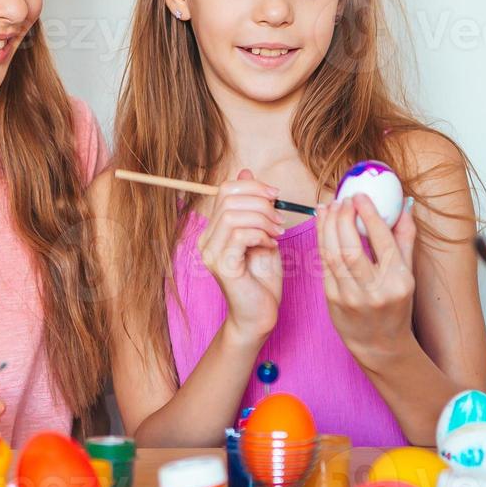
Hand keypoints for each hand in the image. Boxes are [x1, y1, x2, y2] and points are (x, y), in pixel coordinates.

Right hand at [199, 169, 284, 343]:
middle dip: (261, 202)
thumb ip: (254, 206)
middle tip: (279, 218)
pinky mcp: (222, 266)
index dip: (252, 185)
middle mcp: (206, 239)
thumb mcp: (261, 233)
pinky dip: (260, 234)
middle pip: (229, 197)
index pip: (225, 189)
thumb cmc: (261, 278)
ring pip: (234, 214)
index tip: (275, 196)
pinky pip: (239, 235)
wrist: (259, 315)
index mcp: (214, 229)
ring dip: (263, 219)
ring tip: (276, 232)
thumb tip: (246, 171)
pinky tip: (270, 244)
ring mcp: (211, 252)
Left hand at [317, 193, 417, 370]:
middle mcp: (374, 291)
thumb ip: (405, 239)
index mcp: (398, 281)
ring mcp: (351, 298)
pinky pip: (324, 265)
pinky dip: (321, 241)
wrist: (380, 344)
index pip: (382, 241)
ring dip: (327, 227)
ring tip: (328, 207)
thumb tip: (404, 205)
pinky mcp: (332, 301)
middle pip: (352, 247)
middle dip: (343, 218)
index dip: (368, 214)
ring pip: (333, 255)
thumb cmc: (396, 305)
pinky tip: (322, 226)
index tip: (360, 196)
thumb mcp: (408, 274)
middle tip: (342, 200)